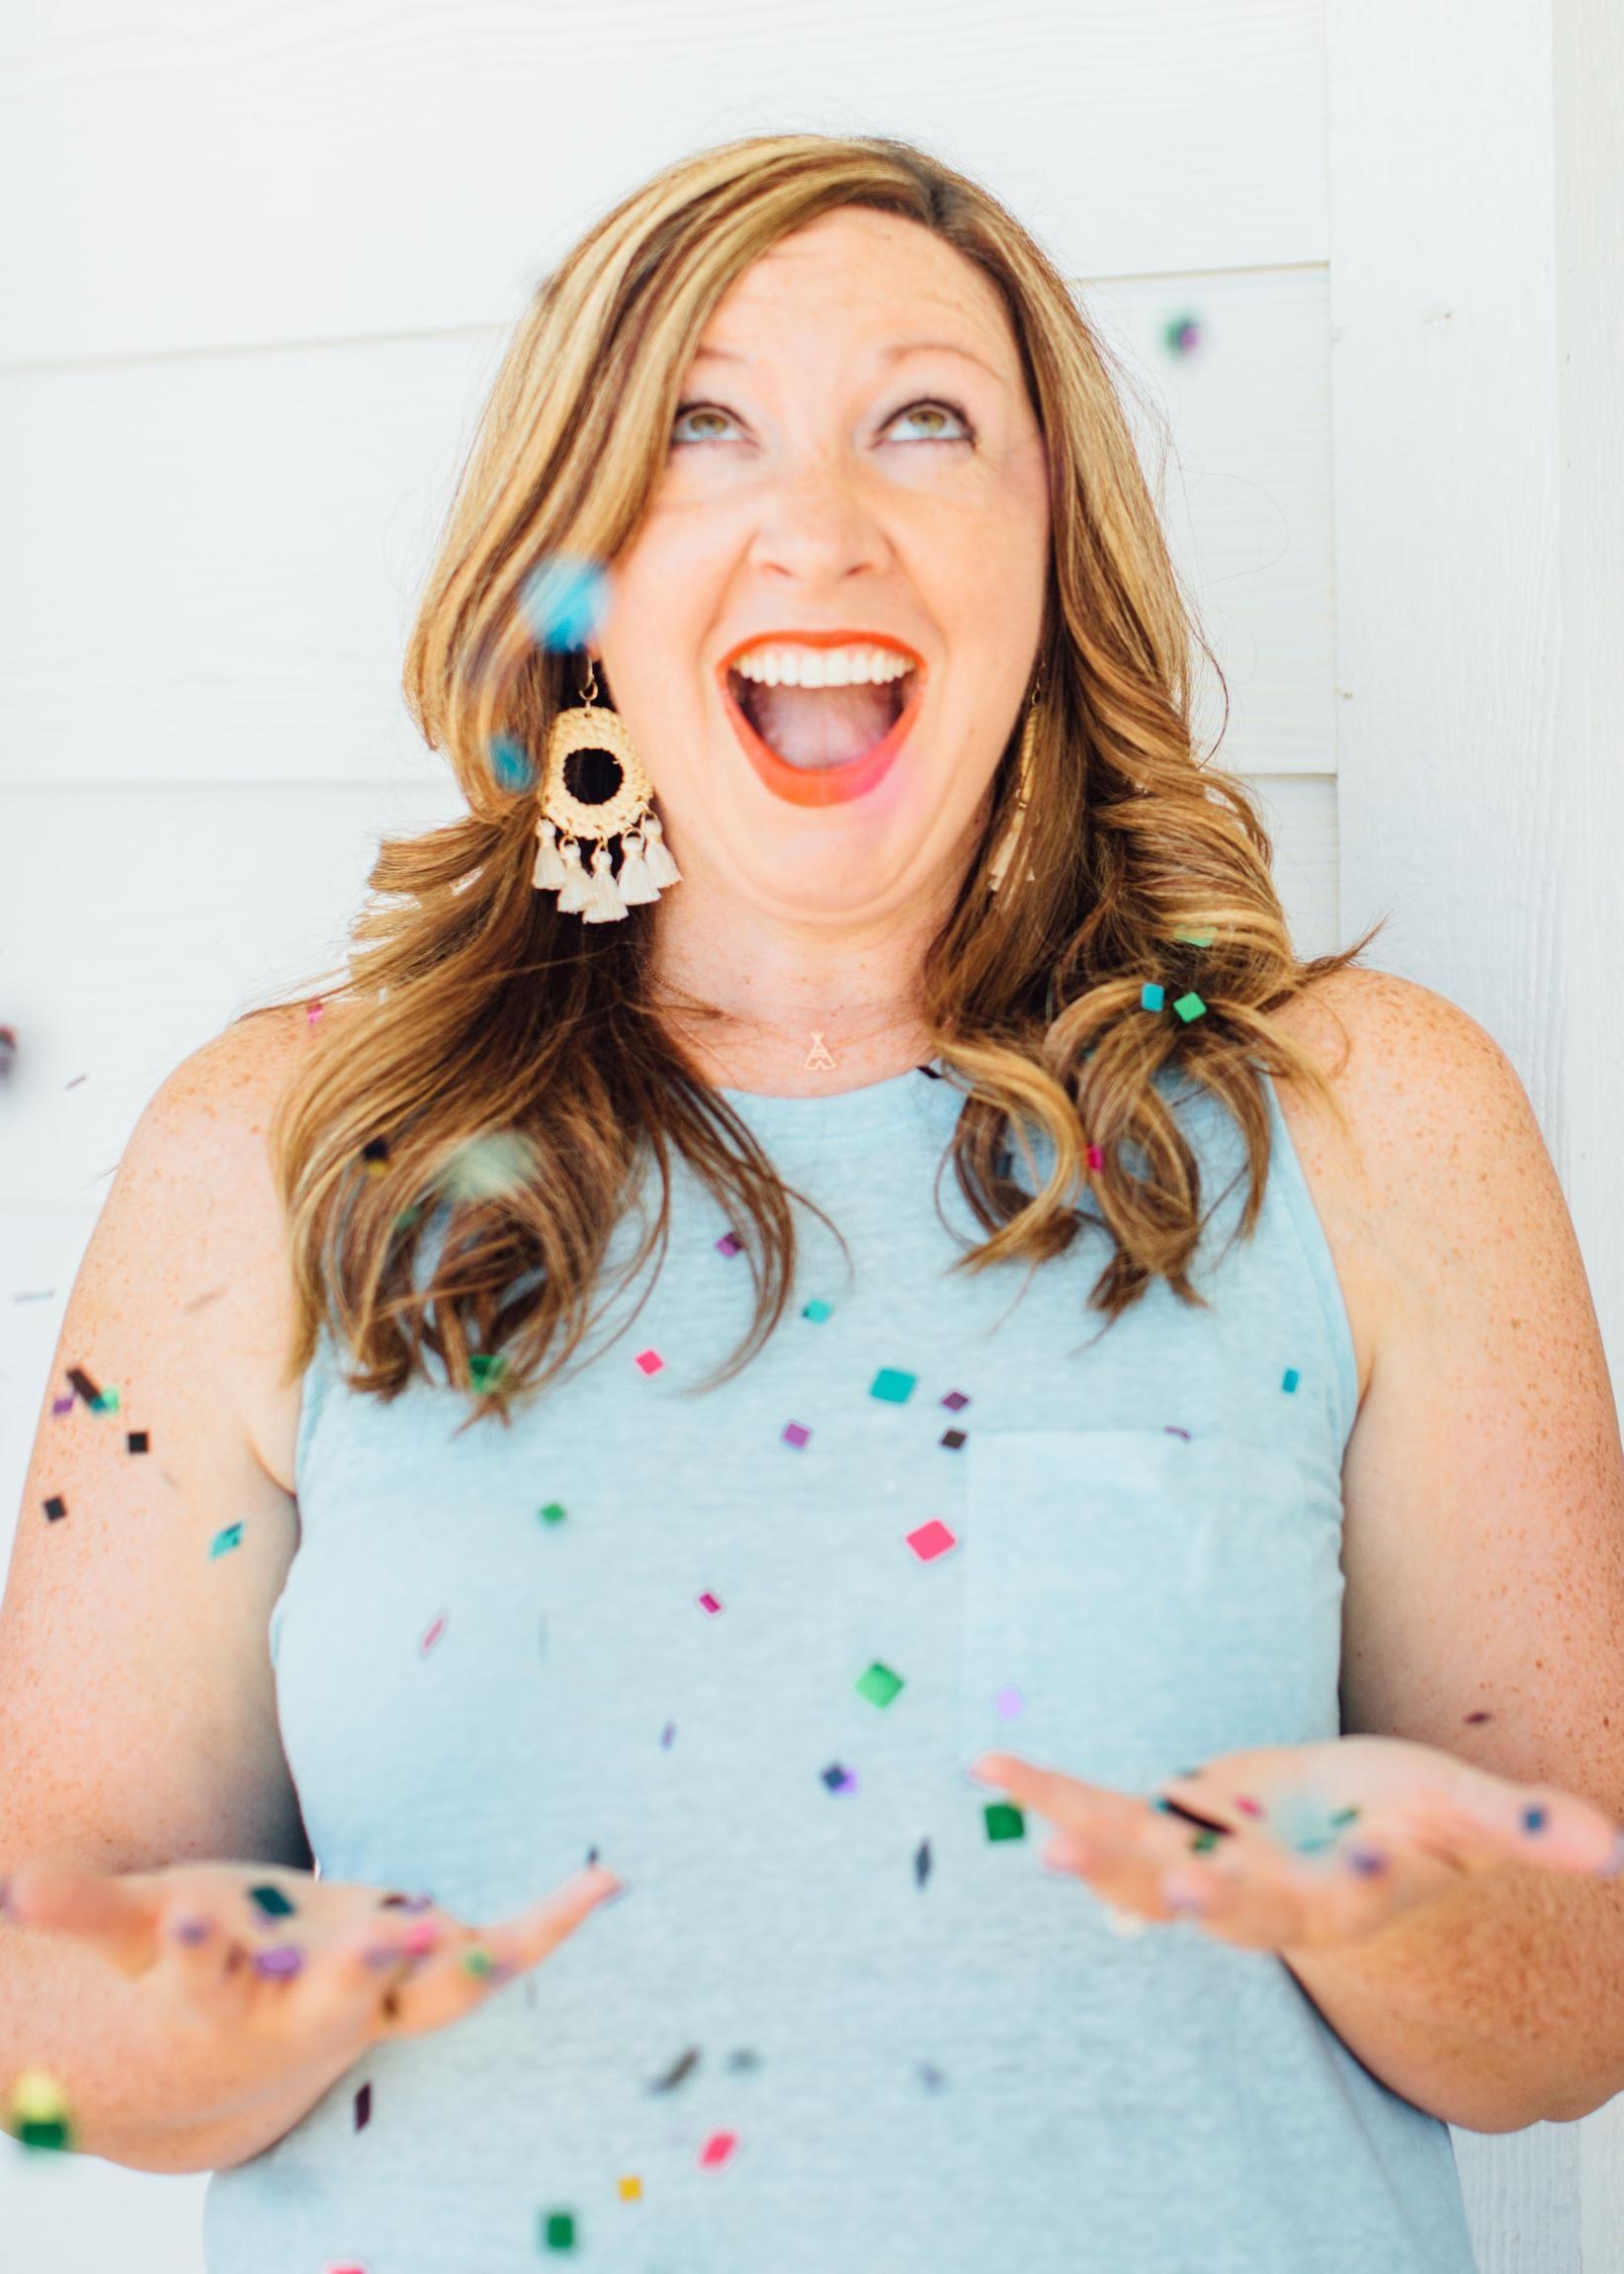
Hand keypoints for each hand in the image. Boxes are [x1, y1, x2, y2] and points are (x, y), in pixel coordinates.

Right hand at [0, 1856, 620, 2072]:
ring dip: (457, 1964)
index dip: (198, 1950)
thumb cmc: (212, 1960)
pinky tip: (606, 1882)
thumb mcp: (147, 1931)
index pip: (202, 1973)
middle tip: (384, 1936)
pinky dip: (551, 1924)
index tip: (185, 1919)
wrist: (267, 2040)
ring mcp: (380, 1991)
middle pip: (333, 1995)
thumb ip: (89, 1907)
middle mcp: (309, 1998)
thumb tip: (25, 1889)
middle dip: (358, 1972)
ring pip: (418, 1993)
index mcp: (229, 1988)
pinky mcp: (429, 1974)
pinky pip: (500, 1953)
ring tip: (502, 1928)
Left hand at [970, 1736, 1623, 1952]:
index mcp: (1340, 1895)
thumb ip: (1530, 1832)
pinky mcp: (1160, 1830)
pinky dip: (1046, 1793)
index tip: (1328, 1870)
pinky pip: (1097, 1813)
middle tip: (1174, 1899)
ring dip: (1093, 1854)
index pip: (1336, 1901)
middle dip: (1202, 1901)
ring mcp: (1202, 1866)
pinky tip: (990, 1766)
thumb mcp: (1468, 1812)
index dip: (1338, 1886)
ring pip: (1144, 1869)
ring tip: (1038, 1837)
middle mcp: (1263, 1894)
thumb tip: (1619, 1855)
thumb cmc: (1404, 1818)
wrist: (1339, 1838)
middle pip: (1231, 1907)